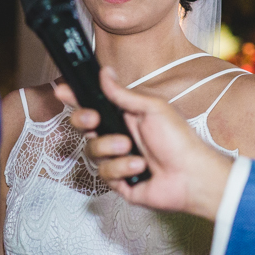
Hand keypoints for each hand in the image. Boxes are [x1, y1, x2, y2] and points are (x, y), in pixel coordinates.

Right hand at [55, 71, 232, 219]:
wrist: (192, 175)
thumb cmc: (180, 140)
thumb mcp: (152, 108)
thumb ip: (123, 93)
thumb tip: (104, 73)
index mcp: (126, 116)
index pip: (93, 104)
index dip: (75, 98)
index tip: (62, 90)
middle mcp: (118, 136)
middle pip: (84, 127)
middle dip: (84, 121)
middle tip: (94, 120)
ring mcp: (117, 159)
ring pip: (91, 151)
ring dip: (111, 148)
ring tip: (134, 149)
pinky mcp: (119, 181)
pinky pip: (104, 173)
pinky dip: (122, 168)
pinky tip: (140, 167)